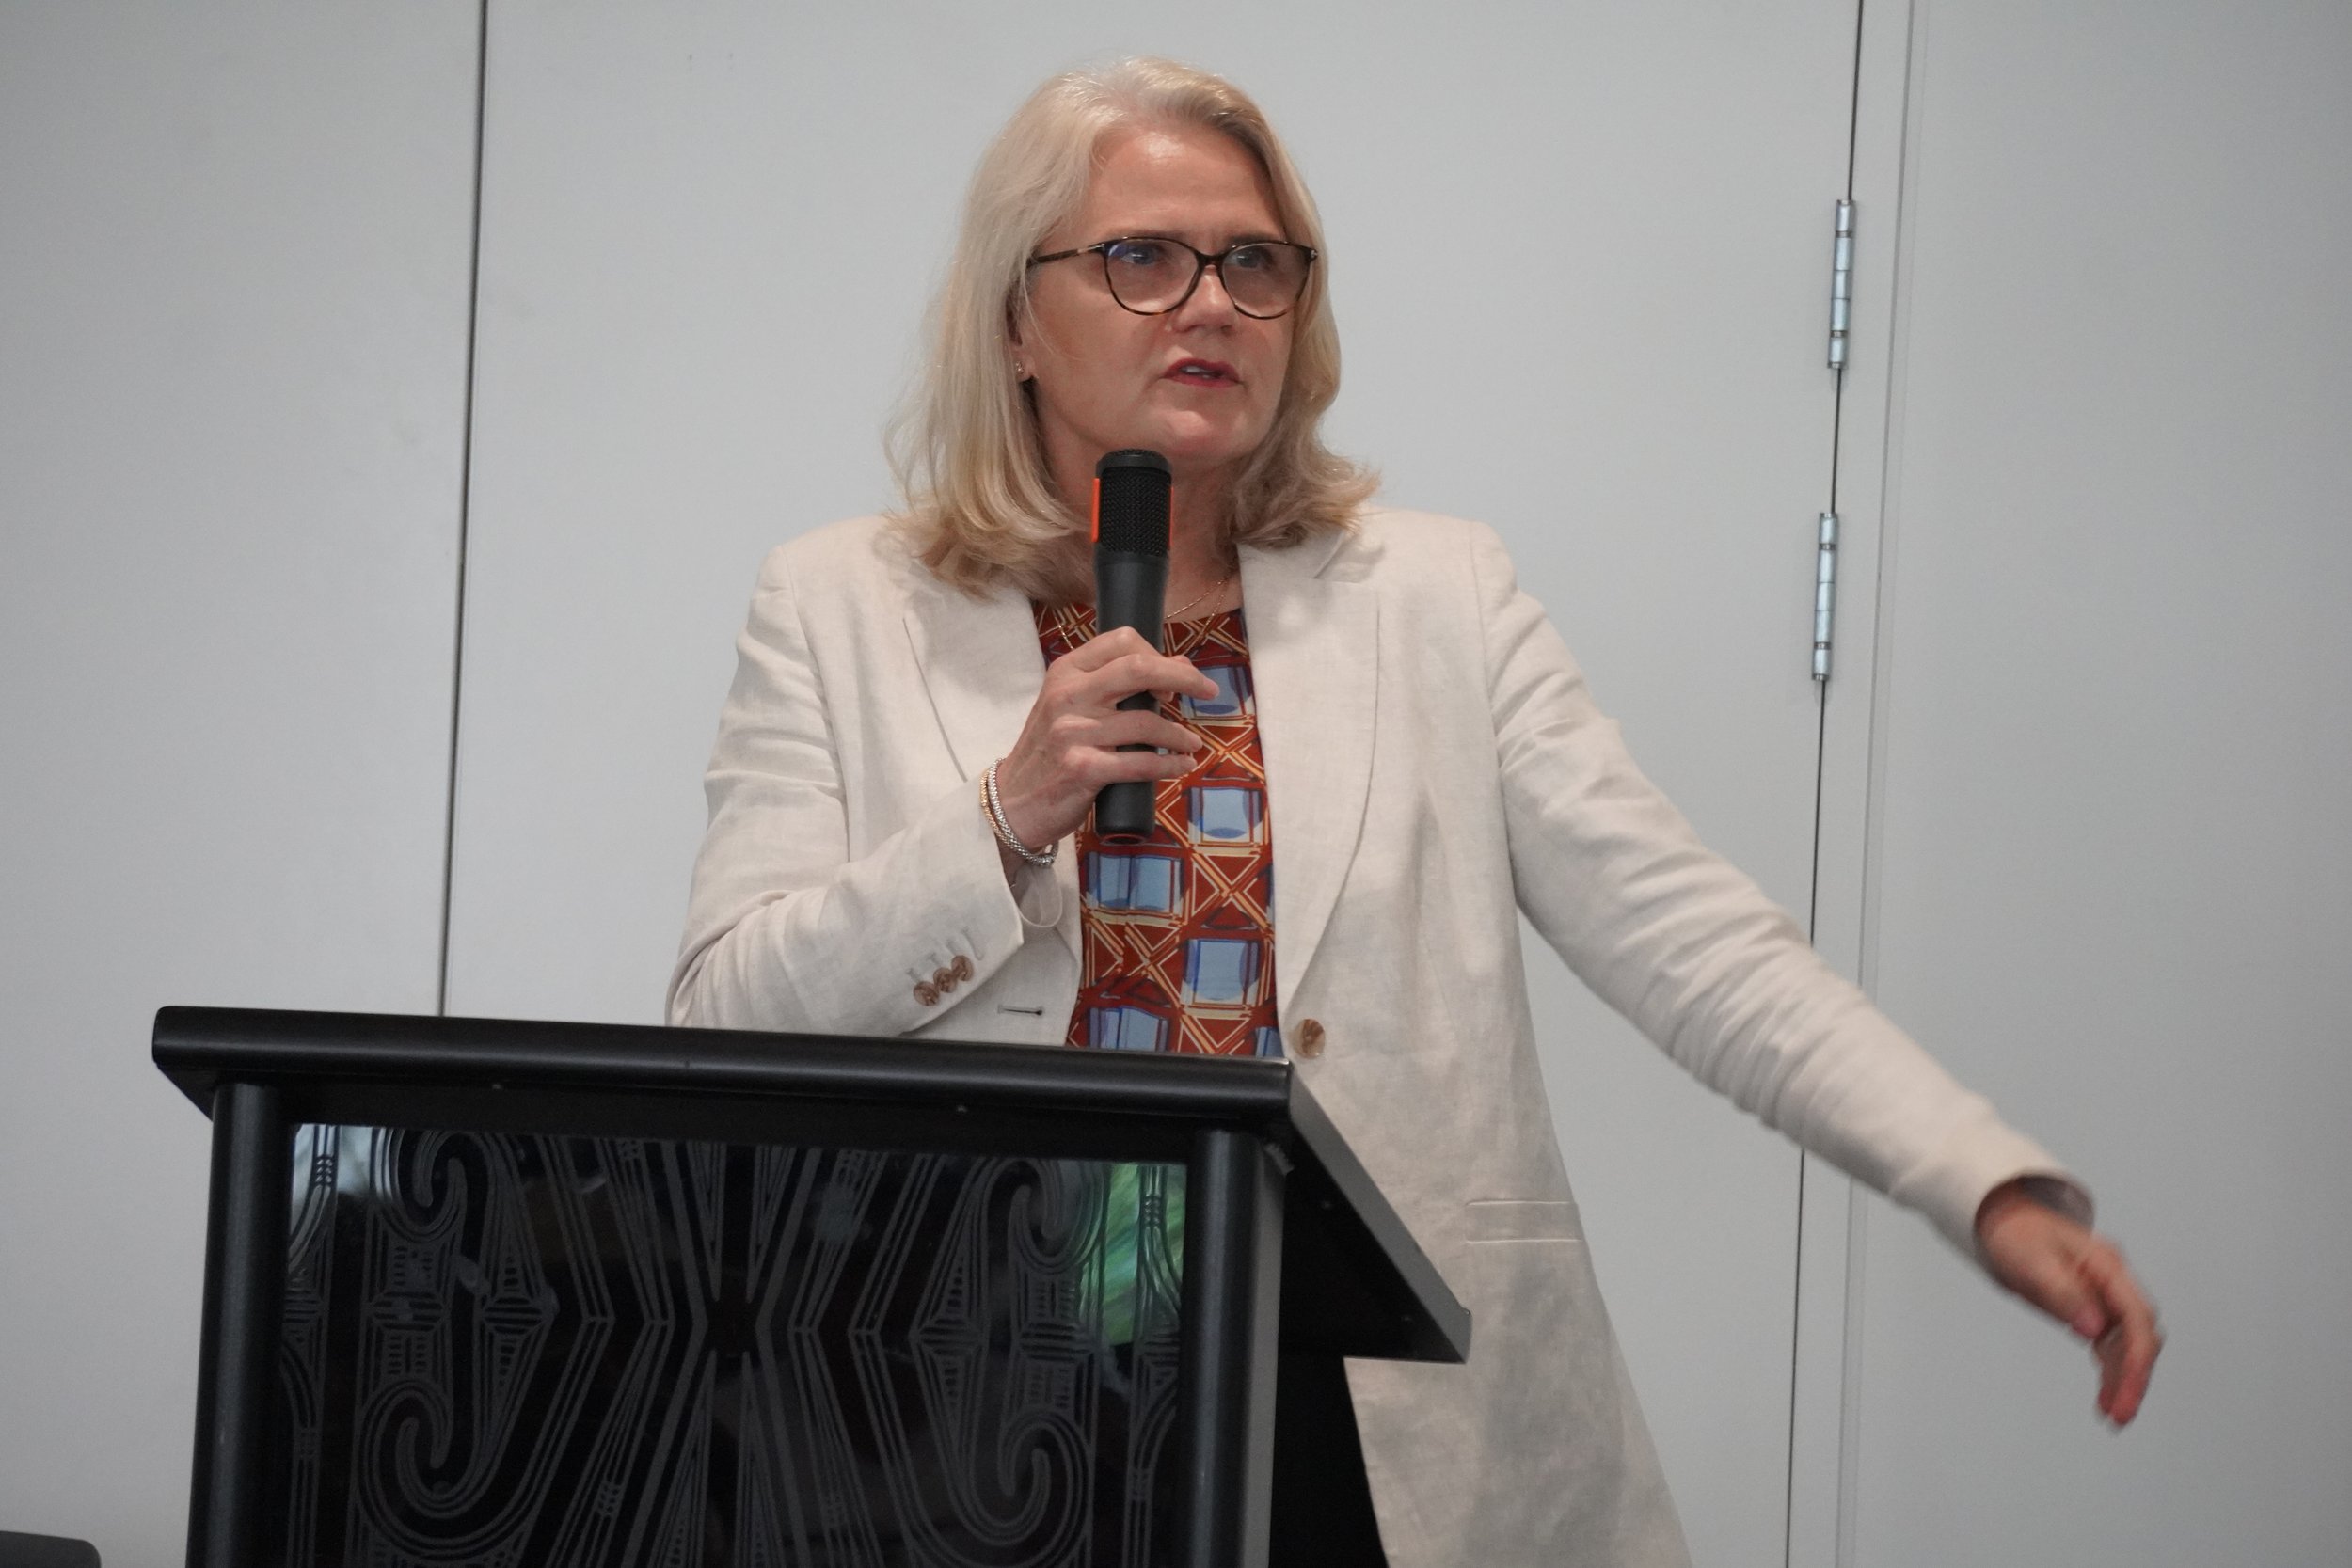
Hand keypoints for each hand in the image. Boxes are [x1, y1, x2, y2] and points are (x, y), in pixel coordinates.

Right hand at [992, 626, 1218, 856]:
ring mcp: (1073, 732)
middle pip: (1139, 669)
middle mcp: (1067, 695)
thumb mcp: (1072, 707)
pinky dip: (1171, 764)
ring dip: (1179, 735)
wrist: (1013, 801)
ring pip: (1146, 722)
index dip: (1158, 654)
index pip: (1122, 641)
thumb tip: (1179, 665)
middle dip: (1184, 678)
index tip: (1174, 679)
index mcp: (1065, 671)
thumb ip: (1116, 685)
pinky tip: (1181, 765)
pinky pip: (1141, 763)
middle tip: (1208, 692)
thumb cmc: (1049, 751)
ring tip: (1190, 744)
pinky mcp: (1083, 769)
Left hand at [1974, 1179, 2162, 1425]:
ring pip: (2127, 1347)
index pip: (2137, 1318)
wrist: (2002, 1220)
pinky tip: (2104, 1399)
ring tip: (2112, 1417)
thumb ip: (2063, 1293)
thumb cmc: (2016, 1234)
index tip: (2127, 1391)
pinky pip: (2110, 1347)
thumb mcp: (2032, 1260)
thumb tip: (2094, 1331)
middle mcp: (2114, 1283)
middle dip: (2134, 1376)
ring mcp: (2106, 1298)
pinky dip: (2109, 1372)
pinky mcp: (2092, 1311)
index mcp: (2108, 1266)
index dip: (2137, 1358)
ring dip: (2123, 1380)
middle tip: (2119, 1416)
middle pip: (2139, 1337)